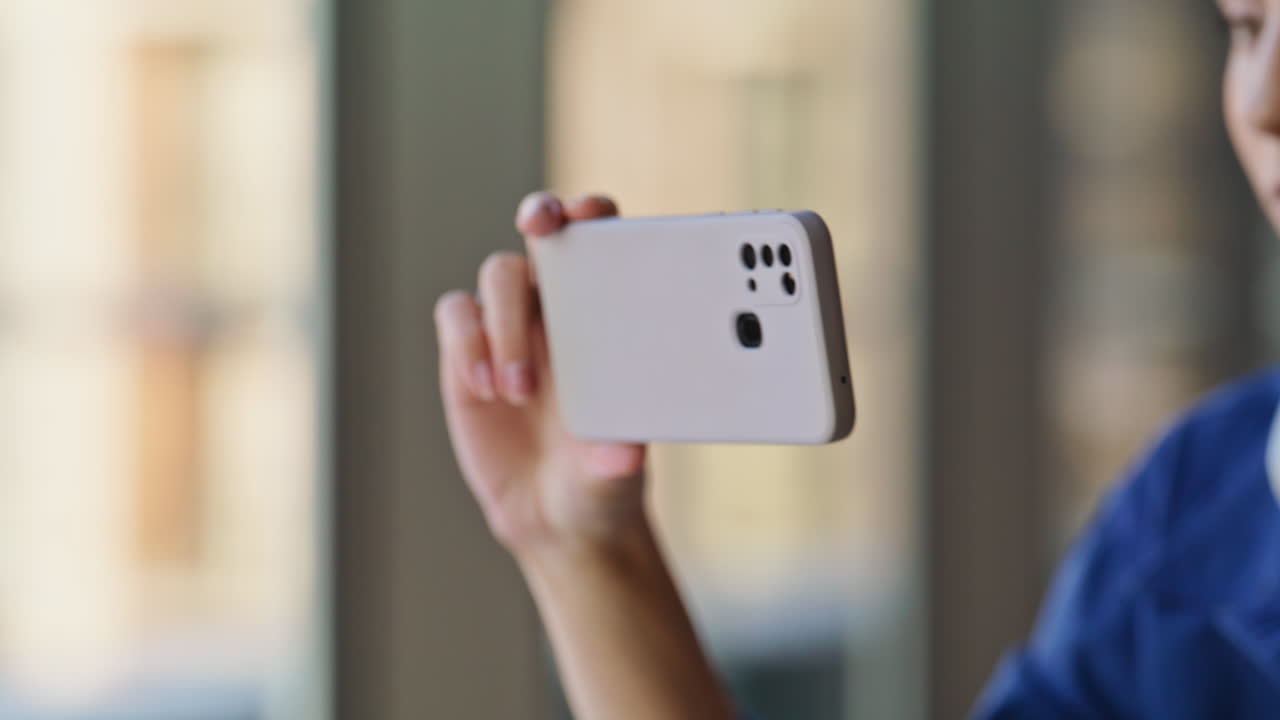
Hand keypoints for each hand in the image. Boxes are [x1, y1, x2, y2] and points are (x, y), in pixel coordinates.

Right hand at [434, 192, 648, 553]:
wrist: (555, 516)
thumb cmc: (601, 480)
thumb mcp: (615, 474)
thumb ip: (617, 460)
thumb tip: (625, 452)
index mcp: (610, 315)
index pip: (603, 239)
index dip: (592, 213)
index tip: (585, 214)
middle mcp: (559, 307)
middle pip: (544, 234)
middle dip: (541, 217)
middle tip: (540, 228)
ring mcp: (510, 325)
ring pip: (498, 278)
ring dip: (506, 324)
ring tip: (516, 392)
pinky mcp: (467, 351)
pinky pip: (457, 317)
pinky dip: (467, 343)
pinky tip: (486, 391)